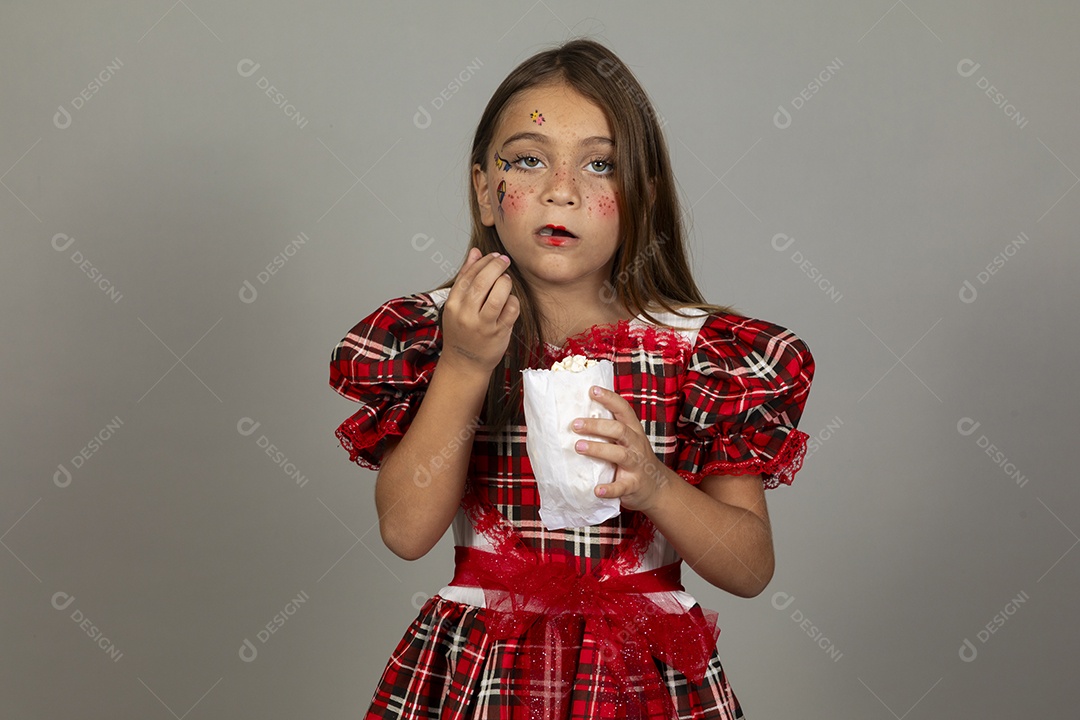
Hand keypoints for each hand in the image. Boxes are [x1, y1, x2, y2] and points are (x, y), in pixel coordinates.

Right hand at [440, 247, 519, 375]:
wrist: (465, 363)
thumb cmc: (462, 331)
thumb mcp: (457, 305)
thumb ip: (465, 277)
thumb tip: (475, 252)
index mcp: (453, 304)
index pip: (468, 275)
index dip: (483, 261)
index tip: (494, 255)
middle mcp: (466, 314)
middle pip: (483, 281)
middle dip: (497, 266)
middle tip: (505, 260)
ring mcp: (483, 325)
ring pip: (499, 294)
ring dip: (506, 282)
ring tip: (506, 280)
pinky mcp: (499, 333)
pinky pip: (511, 309)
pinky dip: (513, 301)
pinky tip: (510, 301)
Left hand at [571, 386, 672, 512]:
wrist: (656, 487)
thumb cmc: (634, 459)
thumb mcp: (627, 440)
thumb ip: (609, 431)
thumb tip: (577, 416)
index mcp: (633, 430)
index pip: (623, 409)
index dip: (609, 398)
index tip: (592, 390)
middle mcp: (636, 444)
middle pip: (619, 430)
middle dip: (597, 426)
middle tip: (575, 424)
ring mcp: (636, 465)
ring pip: (619, 454)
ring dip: (598, 449)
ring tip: (578, 447)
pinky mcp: (634, 485)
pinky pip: (622, 486)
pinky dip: (610, 489)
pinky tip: (597, 490)